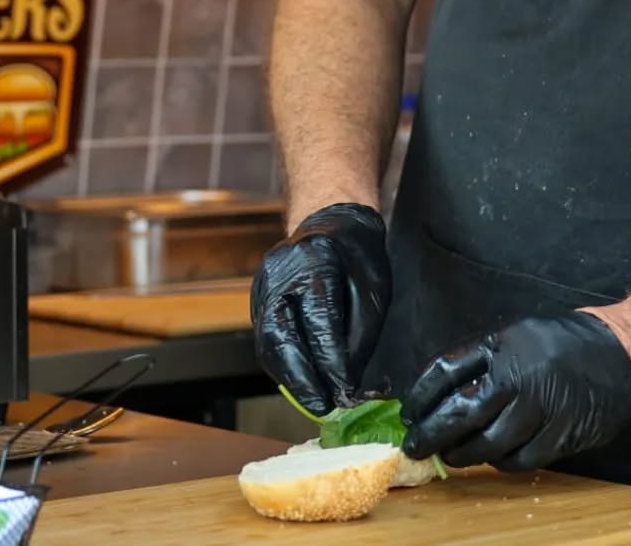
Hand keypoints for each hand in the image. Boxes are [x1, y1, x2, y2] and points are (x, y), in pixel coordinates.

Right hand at [250, 203, 390, 413]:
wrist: (329, 222)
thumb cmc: (357, 255)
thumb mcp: (373, 290)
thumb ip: (359, 336)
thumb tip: (347, 383)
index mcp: (314, 261)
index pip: (318, 321)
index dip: (330, 362)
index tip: (344, 393)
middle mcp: (280, 272)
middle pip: (282, 335)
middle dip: (303, 379)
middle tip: (323, 408)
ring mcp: (263, 285)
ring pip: (269, 342)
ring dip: (291, 379)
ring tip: (314, 402)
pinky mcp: (257, 299)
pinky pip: (267, 339)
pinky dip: (284, 366)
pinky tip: (302, 383)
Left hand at [400, 312, 630, 469]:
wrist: (622, 355)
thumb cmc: (564, 342)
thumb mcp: (517, 335)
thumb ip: (483, 359)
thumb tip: (444, 389)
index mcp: (501, 346)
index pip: (446, 370)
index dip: (422, 394)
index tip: (409, 410)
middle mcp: (517, 378)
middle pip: (460, 413)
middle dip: (431, 432)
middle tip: (414, 444)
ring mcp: (539, 411)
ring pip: (488, 444)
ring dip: (462, 454)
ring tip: (448, 455)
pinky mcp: (559, 437)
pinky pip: (519, 460)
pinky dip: (499, 462)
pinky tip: (490, 458)